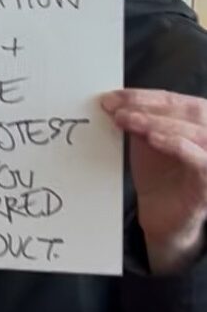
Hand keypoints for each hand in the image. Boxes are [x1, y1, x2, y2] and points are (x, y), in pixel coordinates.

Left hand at [103, 88, 206, 273]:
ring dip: (157, 122)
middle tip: (117, 108)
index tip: (114, 96)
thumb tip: (113, 102)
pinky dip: (176, 145)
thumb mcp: (145, 143)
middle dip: (149, 106)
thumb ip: (137, 123)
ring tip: (128, 120)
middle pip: (188, 110)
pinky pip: (199, 159)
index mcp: (200, 122)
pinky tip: (153, 139)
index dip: (145, 96)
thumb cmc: (158, 176)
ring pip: (194, 131)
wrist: (162, 215)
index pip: (176, 100)